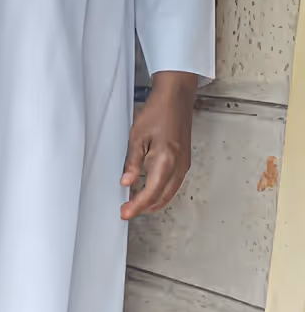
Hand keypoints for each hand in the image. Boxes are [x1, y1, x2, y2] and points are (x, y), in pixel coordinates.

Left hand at [121, 71, 196, 218]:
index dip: (137, 206)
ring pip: (170, 192)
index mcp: (166, 160)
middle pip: (162, 197)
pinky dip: (162, 191)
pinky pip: (174, 183)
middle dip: (145, 207)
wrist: (176, 98)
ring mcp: (184, 163)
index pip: (151, 192)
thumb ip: (133, 162)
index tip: (126, 213)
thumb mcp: (137, 137)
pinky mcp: (184, 160)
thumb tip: (126, 182)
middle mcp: (178, 165)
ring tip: (136, 203)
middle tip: (128, 210)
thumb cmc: (158, 112)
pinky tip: (150, 189)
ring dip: (154, 200)